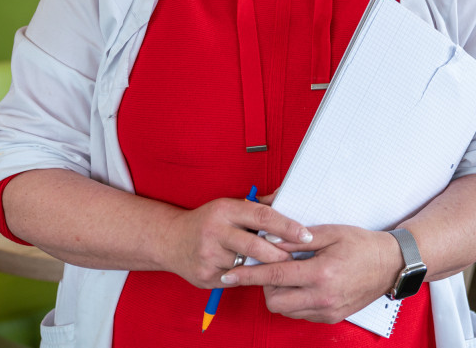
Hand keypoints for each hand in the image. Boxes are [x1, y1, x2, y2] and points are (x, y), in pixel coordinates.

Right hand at [163, 196, 312, 288]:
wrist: (170, 241)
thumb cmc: (207, 221)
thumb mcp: (229, 206)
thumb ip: (258, 205)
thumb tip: (287, 196)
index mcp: (225, 210)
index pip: (262, 216)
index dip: (287, 226)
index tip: (305, 235)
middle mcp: (215, 231)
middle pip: (256, 245)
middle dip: (280, 254)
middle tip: (297, 257)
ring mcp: (209, 256)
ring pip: (247, 265)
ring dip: (265, 268)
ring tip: (279, 267)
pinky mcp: (206, 277)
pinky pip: (236, 279)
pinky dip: (248, 277)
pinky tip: (254, 274)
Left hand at [220, 225, 400, 323]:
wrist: (391, 264)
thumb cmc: (363, 245)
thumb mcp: (331, 233)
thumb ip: (298, 238)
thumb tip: (270, 241)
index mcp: (321, 273)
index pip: (274, 275)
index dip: (248, 275)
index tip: (230, 275)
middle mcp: (322, 297)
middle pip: (274, 300)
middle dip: (264, 285)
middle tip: (272, 267)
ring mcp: (327, 310)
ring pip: (285, 310)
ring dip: (279, 294)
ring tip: (289, 275)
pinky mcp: (331, 317)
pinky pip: (300, 314)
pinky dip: (294, 301)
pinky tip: (302, 285)